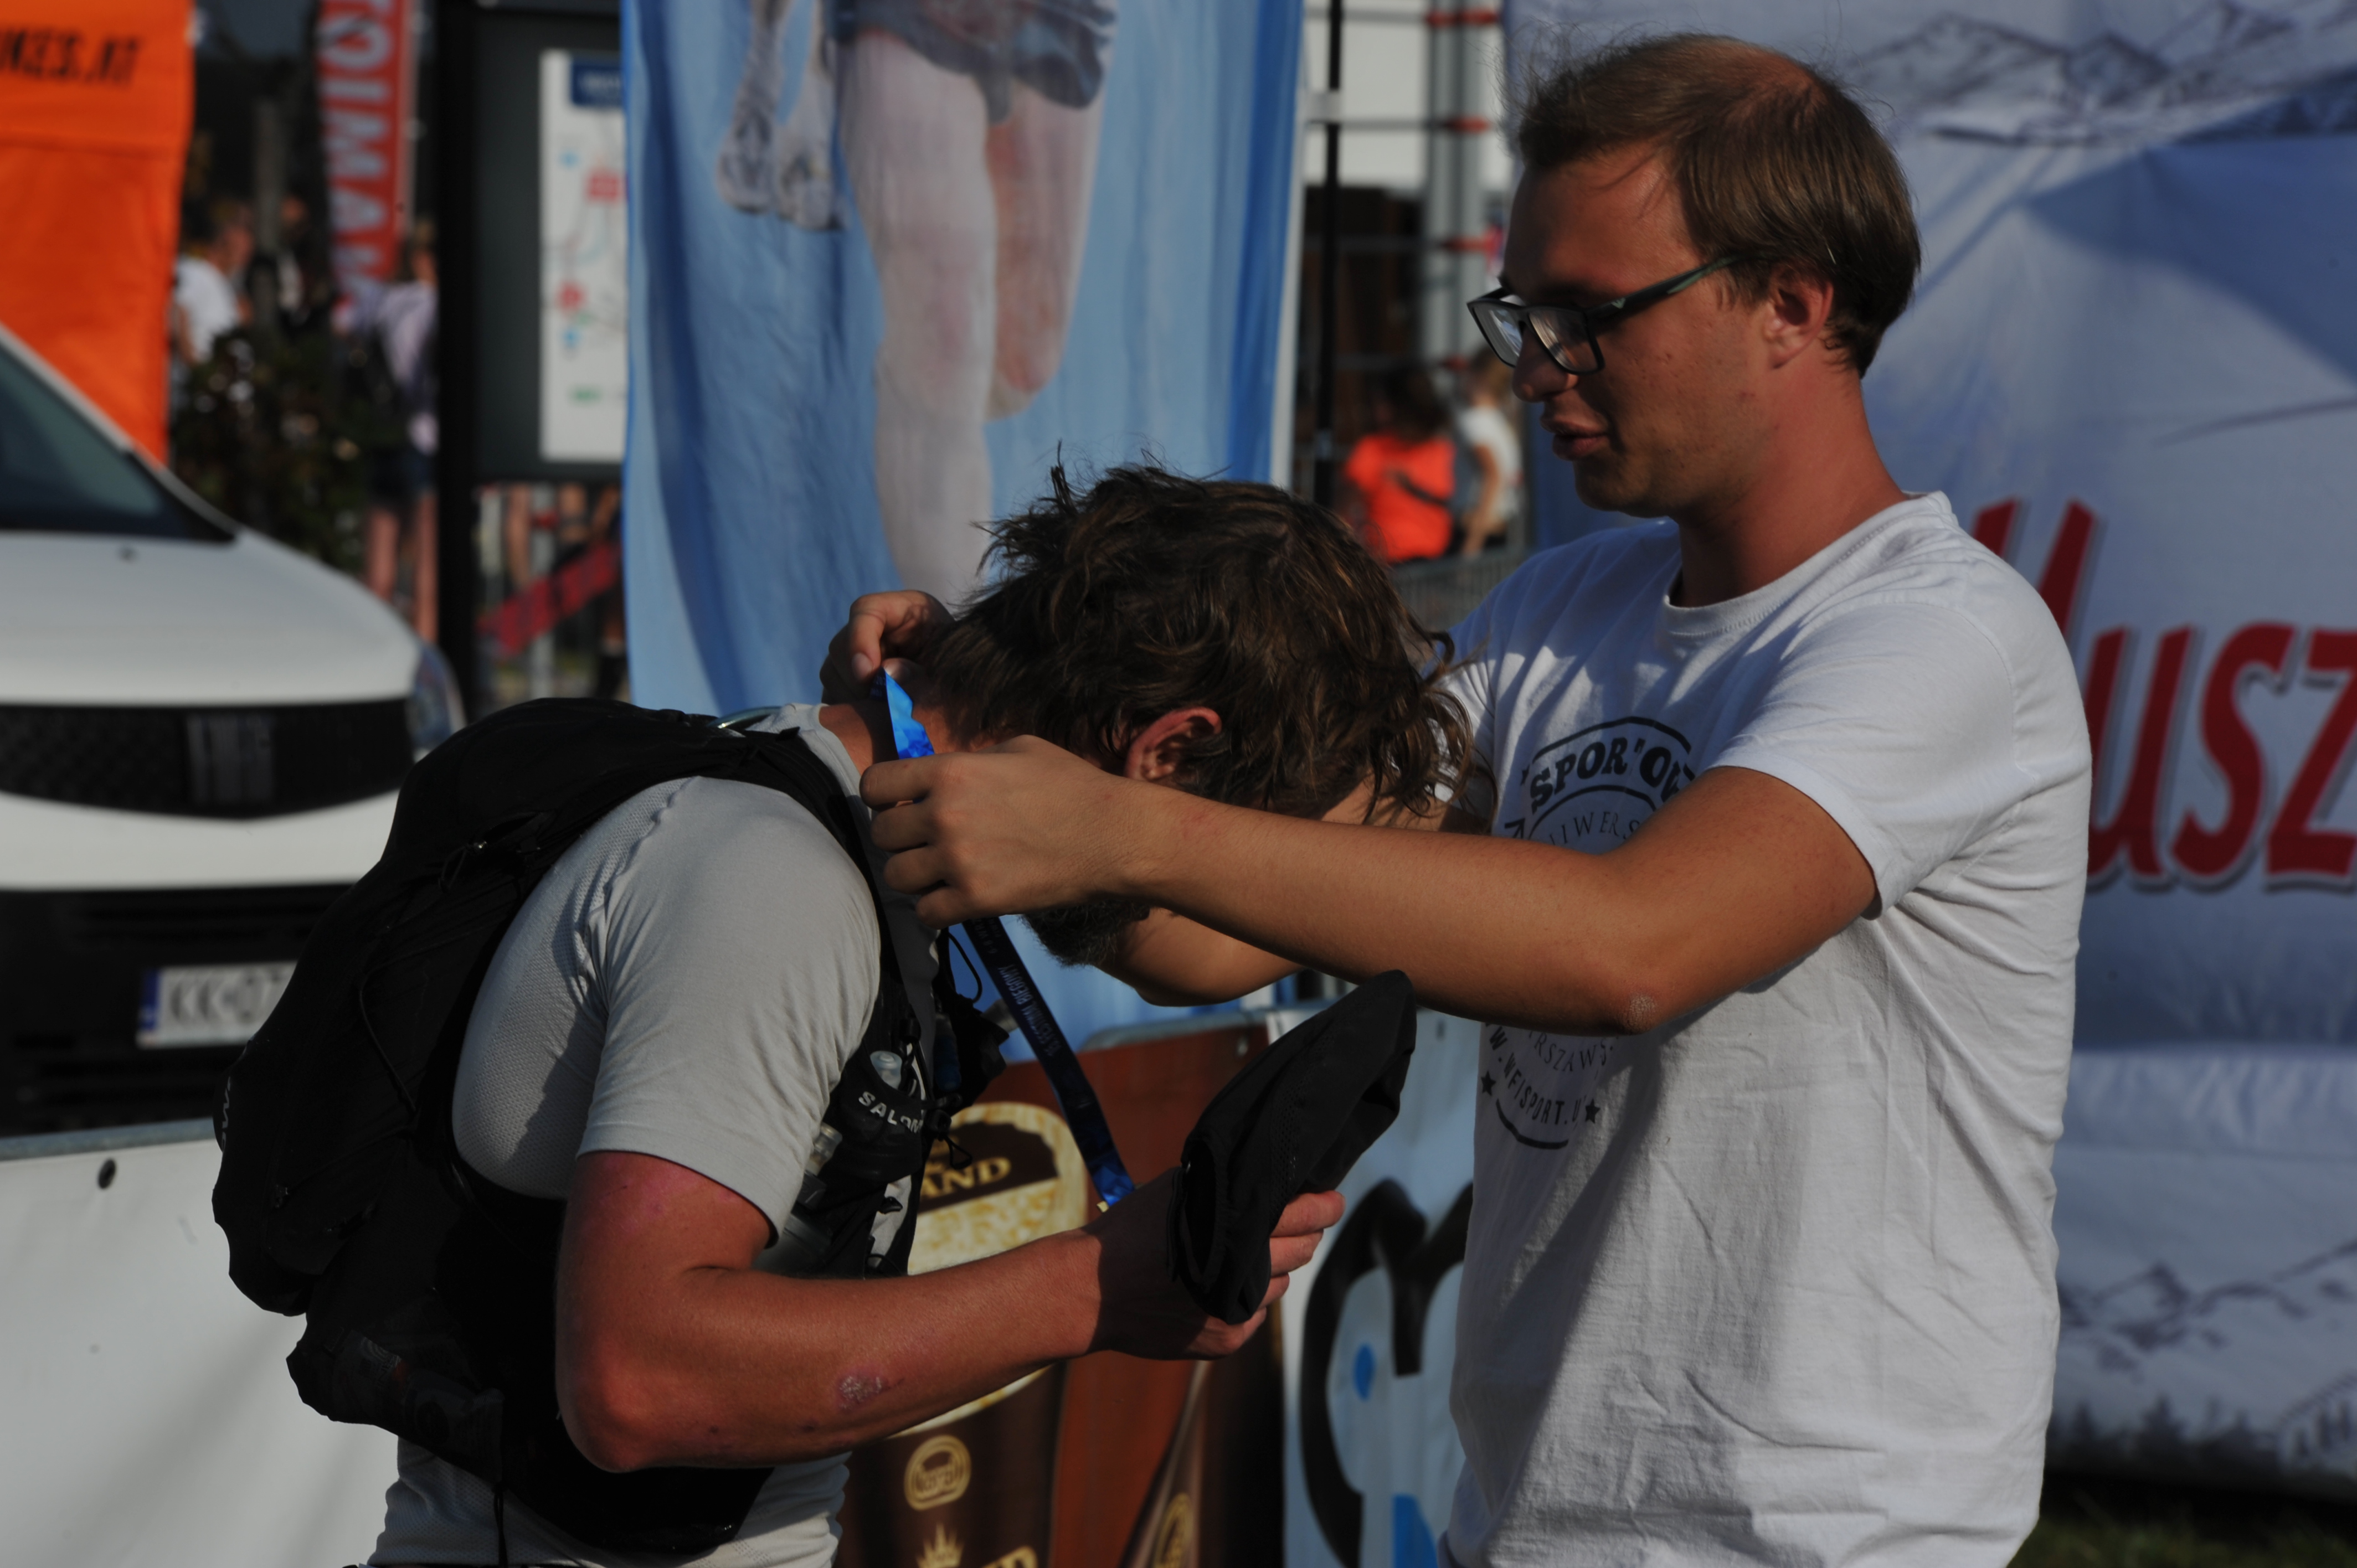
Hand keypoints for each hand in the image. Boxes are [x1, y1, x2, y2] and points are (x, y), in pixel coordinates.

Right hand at [819, 590, 953, 702]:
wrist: (962, 691)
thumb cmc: (960, 670)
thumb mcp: (947, 664)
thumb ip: (919, 668)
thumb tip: (884, 676)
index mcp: (903, 609)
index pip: (866, 610)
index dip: (860, 640)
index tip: (866, 674)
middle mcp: (874, 628)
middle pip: (841, 645)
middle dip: (858, 679)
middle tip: (883, 701)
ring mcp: (857, 654)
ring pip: (832, 673)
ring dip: (853, 697)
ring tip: (885, 711)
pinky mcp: (850, 681)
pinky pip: (833, 693)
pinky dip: (849, 708)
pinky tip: (873, 717)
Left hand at [862, 737, 1151, 925]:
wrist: (1113, 836)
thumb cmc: (1072, 784)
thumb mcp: (1017, 749)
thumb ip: (969, 761)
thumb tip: (939, 773)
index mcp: (951, 771)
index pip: (874, 785)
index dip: (882, 795)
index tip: (900, 803)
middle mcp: (945, 815)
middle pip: (882, 833)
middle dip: (900, 837)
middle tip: (926, 840)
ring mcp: (958, 860)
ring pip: (896, 876)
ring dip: (914, 874)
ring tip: (939, 871)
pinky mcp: (976, 900)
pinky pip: (925, 913)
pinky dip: (936, 908)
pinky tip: (956, 897)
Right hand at [1082, 1170, 1344, 1358]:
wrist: (1091, 1291)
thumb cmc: (1131, 1231)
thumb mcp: (1178, 1193)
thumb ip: (1224, 1190)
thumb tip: (1267, 1184)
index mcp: (1232, 1226)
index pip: (1304, 1215)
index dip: (1325, 1205)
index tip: (1334, 1199)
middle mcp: (1243, 1269)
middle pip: (1302, 1251)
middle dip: (1306, 1235)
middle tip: (1300, 1225)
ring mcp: (1237, 1309)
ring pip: (1281, 1285)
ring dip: (1273, 1269)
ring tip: (1242, 1258)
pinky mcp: (1228, 1339)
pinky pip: (1254, 1314)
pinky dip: (1245, 1300)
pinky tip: (1215, 1288)